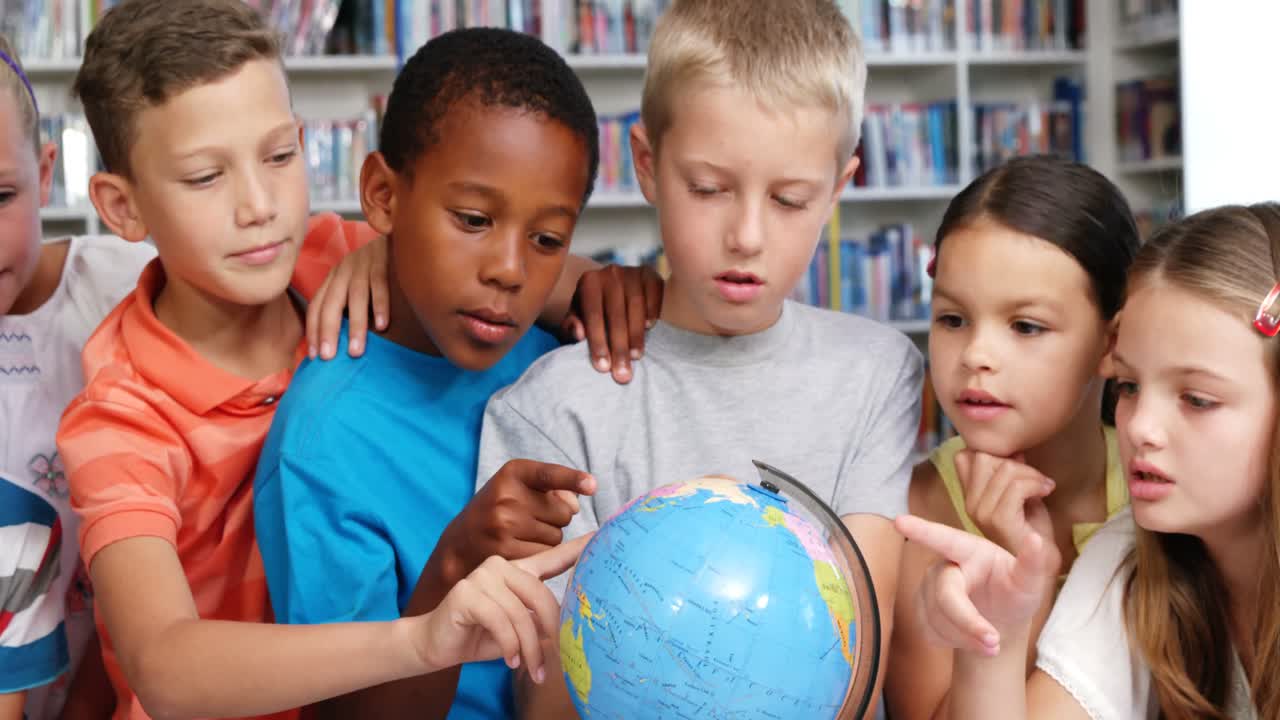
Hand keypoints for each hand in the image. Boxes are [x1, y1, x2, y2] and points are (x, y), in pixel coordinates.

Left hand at [306, 235, 389, 359]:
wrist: (402, 232)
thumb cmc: (382, 267)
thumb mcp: (360, 282)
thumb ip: (350, 303)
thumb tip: (344, 339)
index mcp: (335, 277)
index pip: (317, 305)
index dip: (314, 329)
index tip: (316, 355)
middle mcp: (344, 269)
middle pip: (330, 303)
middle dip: (327, 331)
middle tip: (329, 357)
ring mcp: (363, 263)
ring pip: (354, 297)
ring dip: (354, 326)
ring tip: (355, 351)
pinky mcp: (382, 258)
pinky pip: (379, 284)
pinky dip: (380, 305)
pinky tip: (382, 326)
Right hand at [413, 535, 591, 683]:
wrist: (435, 644)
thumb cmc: (481, 635)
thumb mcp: (518, 627)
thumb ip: (539, 619)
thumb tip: (572, 627)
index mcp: (517, 570)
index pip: (552, 557)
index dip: (578, 549)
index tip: (603, 536)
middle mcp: (500, 566)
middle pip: (541, 597)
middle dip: (548, 634)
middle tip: (549, 666)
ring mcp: (482, 576)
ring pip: (521, 614)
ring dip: (529, 649)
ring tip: (530, 669)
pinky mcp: (466, 593)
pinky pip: (501, 622)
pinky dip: (510, 646)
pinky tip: (510, 660)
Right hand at [441, 460, 595, 582]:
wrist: (460, 542)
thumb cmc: (499, 509)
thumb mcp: (518, 487)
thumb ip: (553, 489)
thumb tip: (575, 506)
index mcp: (512, 473)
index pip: (548, 474)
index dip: (572, 479)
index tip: (592, 485)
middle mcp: (507, 496)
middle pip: (563, 512)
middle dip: (556, 517)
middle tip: (531, 517)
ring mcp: (504, 525)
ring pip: (557, 536)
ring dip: (548, 536)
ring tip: (523, 533)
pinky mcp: (506, 552)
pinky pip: (545, 554)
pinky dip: (541, 553)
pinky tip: (521, 547)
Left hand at [562, 264, 662, 383]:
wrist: (613, 291)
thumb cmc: (593, 314)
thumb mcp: (576, 321)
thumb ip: (570, 328)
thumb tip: (579, 333)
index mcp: (588, 282)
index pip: (593, 315)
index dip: (598, 342)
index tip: (603, 368)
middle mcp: (609, 272)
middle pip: (616, 314)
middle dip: (619, 347)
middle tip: (622, 373)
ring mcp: (631, 271)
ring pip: (635, 306)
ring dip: (636, 334)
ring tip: (636, 357)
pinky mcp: (651, 273)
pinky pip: (654, 292)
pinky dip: (653, 309)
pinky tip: (650, 327)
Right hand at [895, 515, 1059, 656]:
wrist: (1000, 621)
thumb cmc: (1015, 593)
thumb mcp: (1030, 581)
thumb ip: (1032, 562)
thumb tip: (1036, 539)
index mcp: (969, 550)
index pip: (944, 539)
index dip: (922, 530)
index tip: (900, 521)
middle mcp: (944, 566)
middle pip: (945, 594)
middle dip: (968, 621)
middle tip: (994, 643)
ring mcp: (928, 589)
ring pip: (936, 617)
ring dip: (967, 637)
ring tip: (992, 644)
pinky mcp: (921, 612)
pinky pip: (930, 631)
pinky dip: (956, 642)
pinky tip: (971, 639)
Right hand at [955, 450, 1054, 553]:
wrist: (1042, 563)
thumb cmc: (1032, 528)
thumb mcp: (1019, 492)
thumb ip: (1010, 473)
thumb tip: (1014, 452)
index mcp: (970, 496)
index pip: (967, 456)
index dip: (995, 454)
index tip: (1018, 467)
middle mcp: (969, 503)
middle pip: (983, 456)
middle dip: (1015, 462)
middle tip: (1035, 478)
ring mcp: (980, 512)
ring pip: (1004, 469)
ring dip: (1031, 474)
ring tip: (1043, 486)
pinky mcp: (998, 521)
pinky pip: (1016, 487)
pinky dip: (1036, 484)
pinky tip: (1046, 491)